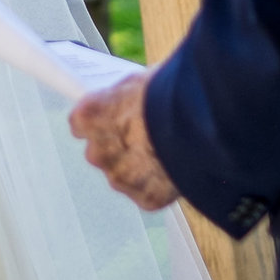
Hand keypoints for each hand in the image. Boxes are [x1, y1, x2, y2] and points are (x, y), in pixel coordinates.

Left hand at [67, 72, 179, 211]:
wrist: (199, 123)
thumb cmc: (168, 92)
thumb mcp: (141, 81)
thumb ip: (126, 97)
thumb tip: (129, 99)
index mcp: (89, 116)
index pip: (81, 122)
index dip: (99, 121)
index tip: (111, 119)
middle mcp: (97, 151)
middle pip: (100, 152)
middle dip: (119, 147)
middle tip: (144, 137)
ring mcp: (120, 178)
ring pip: (124, 175)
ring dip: (139, 169)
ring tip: (167, 154)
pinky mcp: (146, 197)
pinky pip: (149, 192)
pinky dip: (161, 186)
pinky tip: (178, 170)